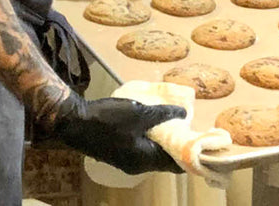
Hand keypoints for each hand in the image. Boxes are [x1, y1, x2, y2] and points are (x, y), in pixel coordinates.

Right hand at [45, 93, 185, 173]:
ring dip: (165, 141)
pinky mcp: (120, 153)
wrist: (75, 123)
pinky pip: (143, 149)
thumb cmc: (108, 119)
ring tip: (176, 122)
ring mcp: (127, 160)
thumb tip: (184, 112)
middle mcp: (137, 165)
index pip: (175, 165)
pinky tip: (155, 123)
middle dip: (179, 146)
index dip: (190, 155)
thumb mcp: (139, 112)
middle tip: (191, 127)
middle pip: (165, 160)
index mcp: (144, 160)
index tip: (203, 142)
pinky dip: (153, 139)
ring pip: (154, 154)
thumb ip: (163, 114)